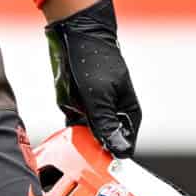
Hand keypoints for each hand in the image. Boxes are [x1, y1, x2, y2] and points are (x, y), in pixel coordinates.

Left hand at [46, 0, 139, 157]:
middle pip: (105, 142)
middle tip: (85, 140)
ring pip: (88, 135)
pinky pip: (74, 125)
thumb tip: (119, 151)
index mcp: (128, 111)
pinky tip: (67, 115)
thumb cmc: (93, 59)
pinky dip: (70, 125)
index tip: (102, 161)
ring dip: (80, 133)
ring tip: (76, 118)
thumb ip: (106, 124)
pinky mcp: (79, 106)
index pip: (125, 144)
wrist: (74, 34)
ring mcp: (95, 110)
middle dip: (94, 143)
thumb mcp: (99, 95)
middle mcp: (112, 113)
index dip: (115, 153)